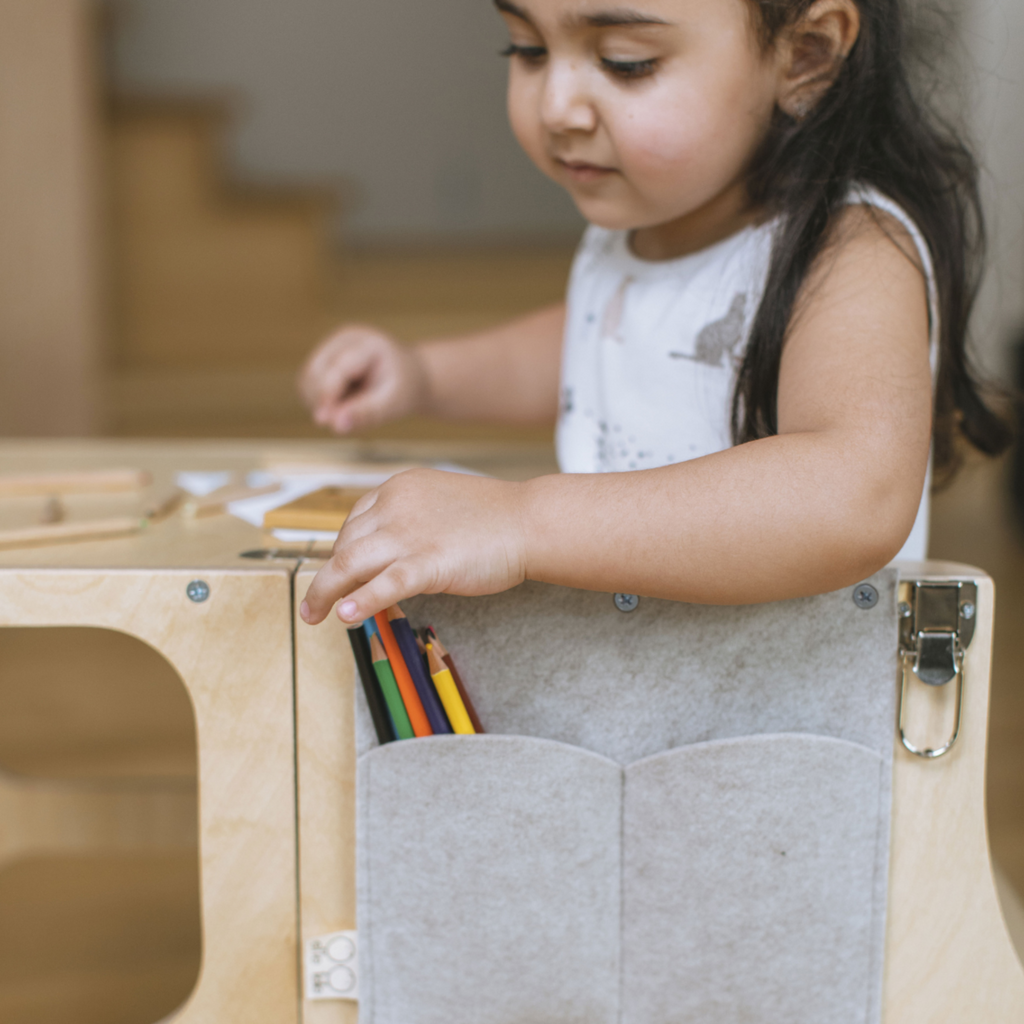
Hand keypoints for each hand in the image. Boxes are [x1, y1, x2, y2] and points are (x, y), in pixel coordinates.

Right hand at [298, 324, 427, 432]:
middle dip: (321, 401)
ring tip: (349, 410)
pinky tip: (341, 405)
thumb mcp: (394, 403)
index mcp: (368, 344)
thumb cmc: (404, 389)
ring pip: (306, 379)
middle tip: (341, 423)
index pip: (338, 369)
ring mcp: (331, 345)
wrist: (410, 376)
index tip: (322, 421)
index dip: (327, 394)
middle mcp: (345, 339)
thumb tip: (335, 426)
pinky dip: (318, 401)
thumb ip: (366, 414)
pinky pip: (307, 384)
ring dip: (318, 402)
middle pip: (316, 372)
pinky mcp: (323, 358)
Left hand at [300, 469, 529, 624]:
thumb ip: (413, 520)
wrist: (530, 521)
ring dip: (324, 592)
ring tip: (313, 615)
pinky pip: (383, 585)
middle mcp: (395, 506)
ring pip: (349, 564)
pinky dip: (359, 602)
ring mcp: (409, 534)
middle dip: (329, 575)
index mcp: (399, 487)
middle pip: (345, 543)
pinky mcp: (427, 563)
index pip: (354, 520)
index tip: (341, 571)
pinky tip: (345, 617)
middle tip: (318, 601)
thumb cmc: (496, 516)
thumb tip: (391, 552)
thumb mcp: (442, 503)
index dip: (342, 549)